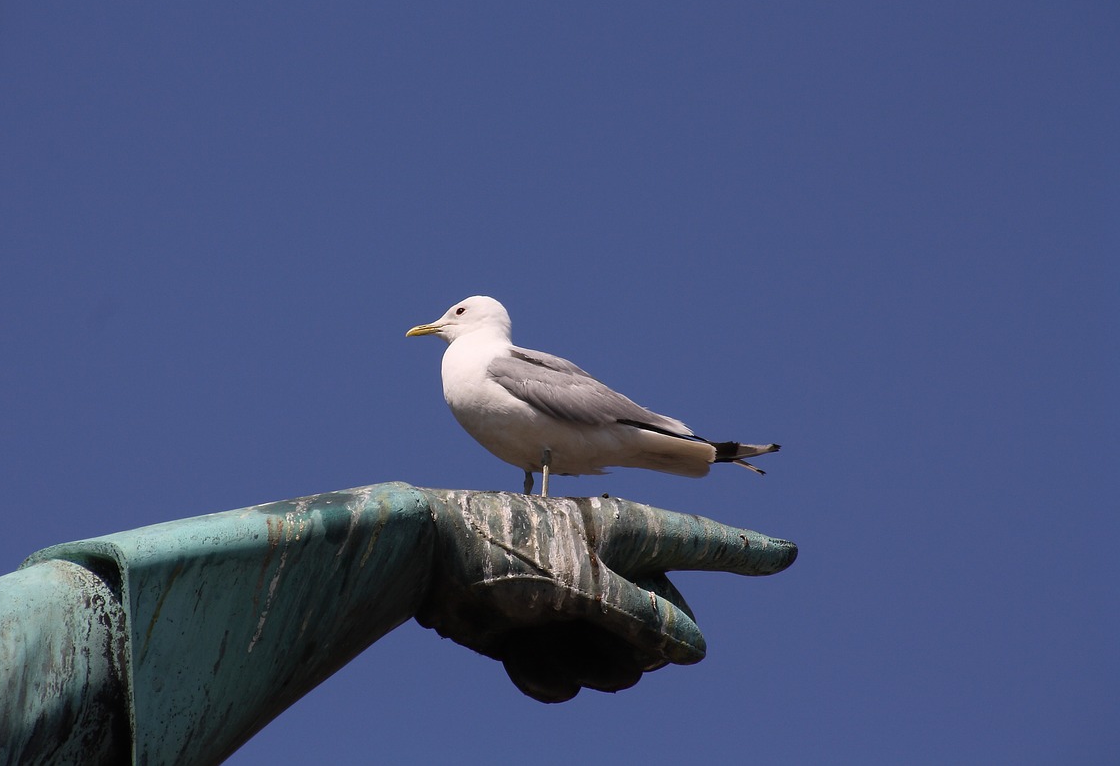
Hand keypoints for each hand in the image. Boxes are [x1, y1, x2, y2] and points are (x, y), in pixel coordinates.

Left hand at [415, 489, 796, 702]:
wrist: (425, 564)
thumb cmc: (503, 549)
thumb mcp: (581, 583)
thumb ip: (643, 616)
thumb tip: (694, 648)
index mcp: (623, 534)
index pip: (699, 543)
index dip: (744, 551)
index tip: (787, 553)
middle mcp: (606, 568)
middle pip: (661, 630)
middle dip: (628, 644)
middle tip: (585, 623)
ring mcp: (576, 604)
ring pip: (615, 664)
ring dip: (580, 661)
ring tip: (539, 632)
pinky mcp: (543, 634)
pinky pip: (570, 679)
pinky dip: (545, 674)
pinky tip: (517, 653)